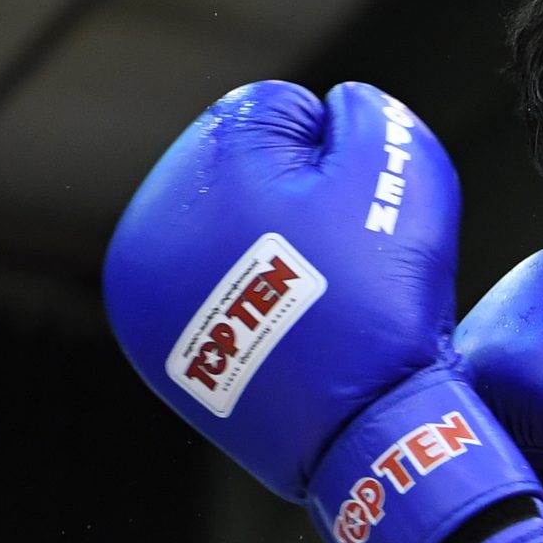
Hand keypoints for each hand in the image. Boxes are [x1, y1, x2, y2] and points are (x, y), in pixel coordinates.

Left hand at [105, 80, 542, 542]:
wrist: (361, 431)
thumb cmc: (381, 296)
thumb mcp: (399, 164)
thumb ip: (360, 111)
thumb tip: (326, 113)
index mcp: (198, 167)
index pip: (277, 114)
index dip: (336, 154)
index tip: (353, 213)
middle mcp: (149, 228)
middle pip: (244, 178)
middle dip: (295, 203)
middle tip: (337, 261)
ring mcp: (143, 297)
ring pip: (229, 240)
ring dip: (271, 253)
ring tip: (316, 299)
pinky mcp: (158, 351)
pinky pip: (219, 300)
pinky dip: (252, 306)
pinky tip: (289, 331)